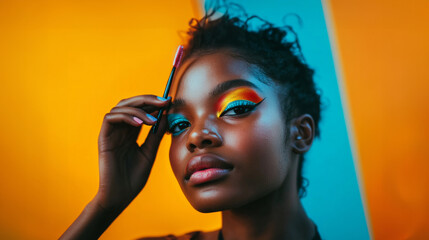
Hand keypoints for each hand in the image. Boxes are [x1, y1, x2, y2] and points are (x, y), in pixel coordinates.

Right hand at [95, 95, 170, 210]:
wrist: (121, 196)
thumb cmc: (134, 177)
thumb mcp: (150, 152)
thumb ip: (156, 134)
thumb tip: (166, 115)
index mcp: (131, 132)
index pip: (140, 109)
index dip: (153, 103)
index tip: (169, 101)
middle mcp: (120, 130)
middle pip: (130, 103)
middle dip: (148, 99)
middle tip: (164, 102)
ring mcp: (111, 133)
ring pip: (120, 107)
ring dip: (138, 109)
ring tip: (152, 121)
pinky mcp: (103, 138)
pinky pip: (110, 118)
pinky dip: (125, 116)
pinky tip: (139, 124)